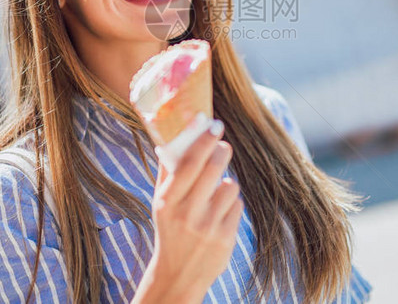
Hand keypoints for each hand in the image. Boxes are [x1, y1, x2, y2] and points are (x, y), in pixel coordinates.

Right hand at [134, 122, 243, 302]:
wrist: (178, 274)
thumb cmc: (170, 229)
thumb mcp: (160, 203)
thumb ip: (166, 172)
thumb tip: (169, 137)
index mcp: (168, 201)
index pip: (189, 163)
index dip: (203, 140)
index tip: (213, 124)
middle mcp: (187, 213)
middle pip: (213, 168)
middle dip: (221, 152)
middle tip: (223, 145)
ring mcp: (208, 227)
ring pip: (229, 186)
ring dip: (226, 183)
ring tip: (215, 191)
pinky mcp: (226, 238)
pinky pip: (237, 205)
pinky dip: (231, 204)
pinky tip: (220, 212)